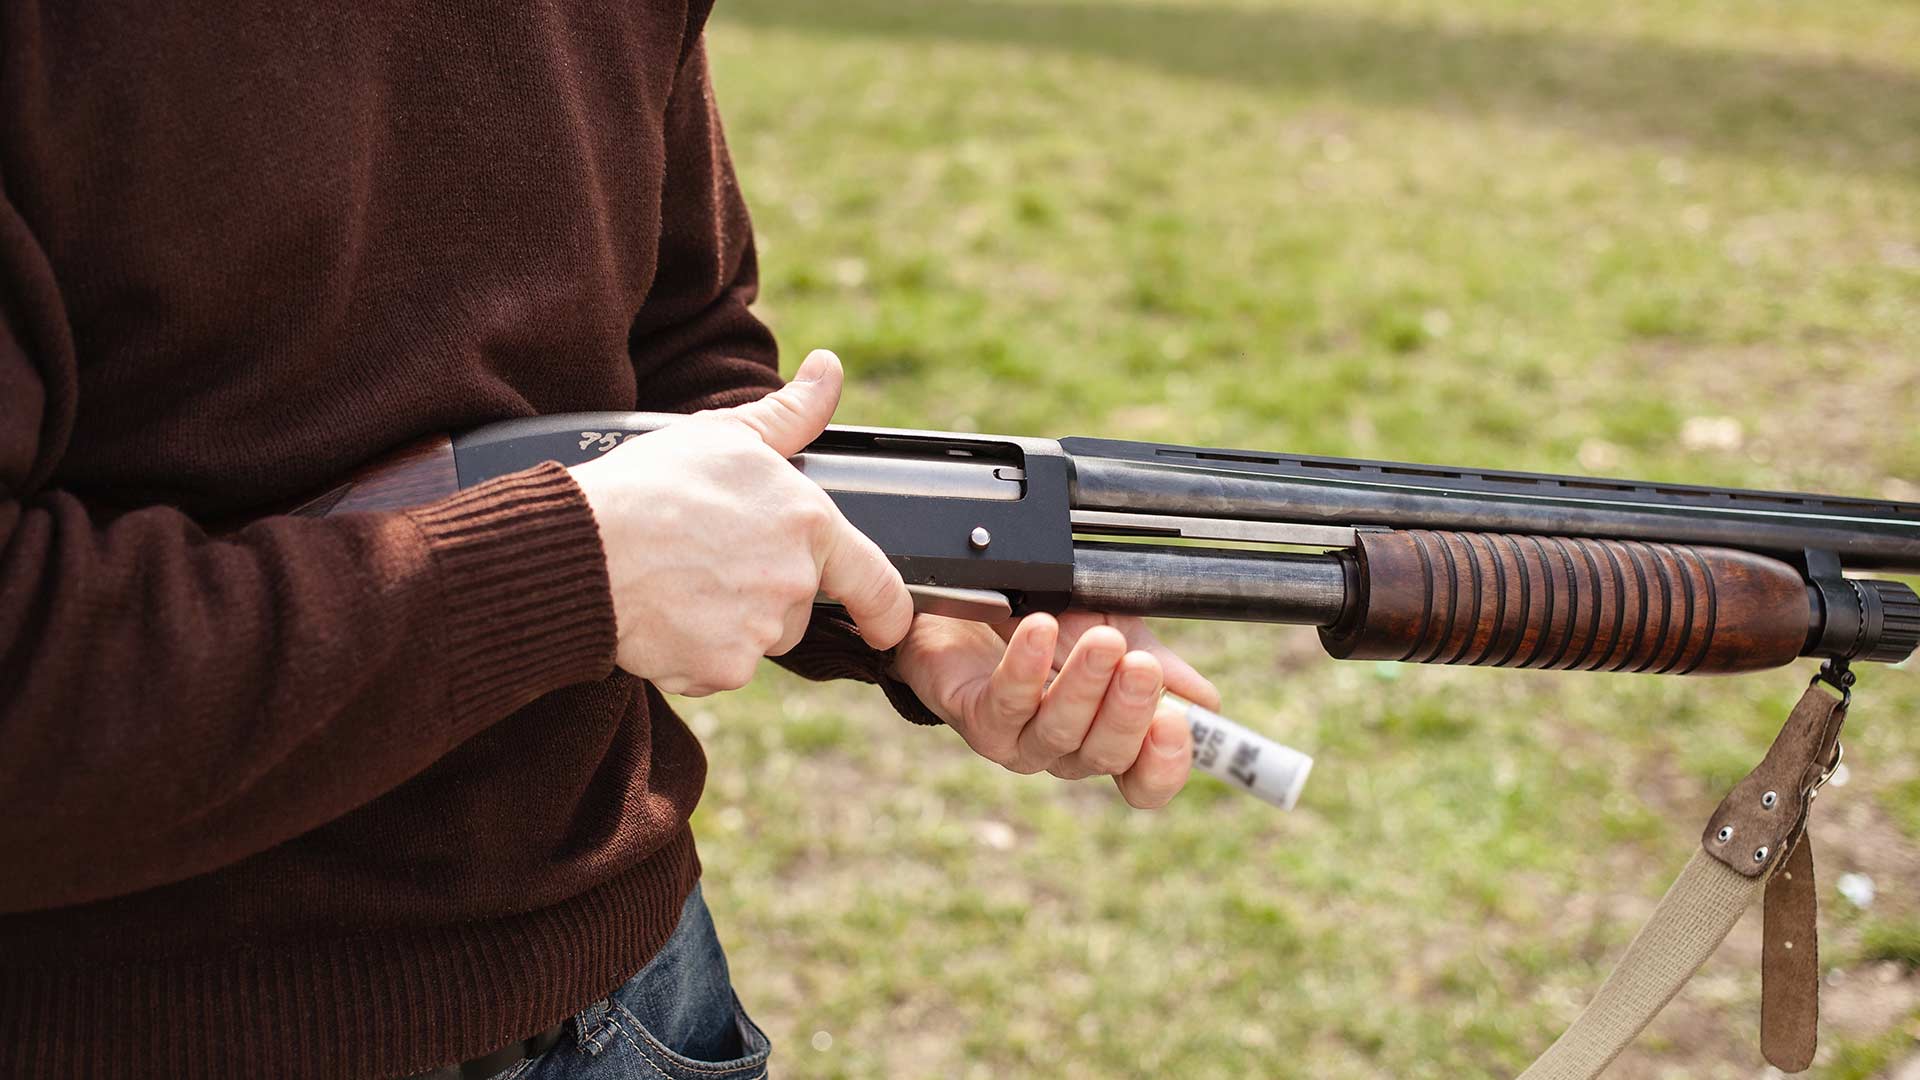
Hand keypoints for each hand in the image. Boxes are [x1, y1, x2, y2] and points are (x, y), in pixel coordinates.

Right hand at [569, 350, 912, 695]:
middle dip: (763, 592)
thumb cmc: (649, 486)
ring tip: (679, 582)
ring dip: (730, 623)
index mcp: (809, 524)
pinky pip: (719, 668)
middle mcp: (795, 582)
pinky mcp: (723, 669)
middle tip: (707, 559)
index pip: (877, 583)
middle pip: (798, 606)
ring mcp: (760, 630)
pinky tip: (664, 615)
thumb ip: (791, 414)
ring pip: (758, 638)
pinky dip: (695, 653)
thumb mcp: (725, 435)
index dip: (888, 610)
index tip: (886, 624)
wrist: (582, 548)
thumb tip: (828, 369)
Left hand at [892, 611, 1220, 807]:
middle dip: (1129, 711)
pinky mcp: (975, 719)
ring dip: (1084, 686)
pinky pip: (1005, 703)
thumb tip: (1204, 704)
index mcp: (1108, 737)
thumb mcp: (1116, 628)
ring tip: (1102, 642)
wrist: (969, 599)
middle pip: (1106, 756)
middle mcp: (1066, 751)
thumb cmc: (1048, 621)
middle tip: (1141, 667)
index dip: (1166, 764)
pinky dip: (1026, 667)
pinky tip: (1042, 631)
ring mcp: (1019, 742)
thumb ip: (1156, 662)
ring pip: (1058, 732)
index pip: (1146, 780)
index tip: (1177, 724)